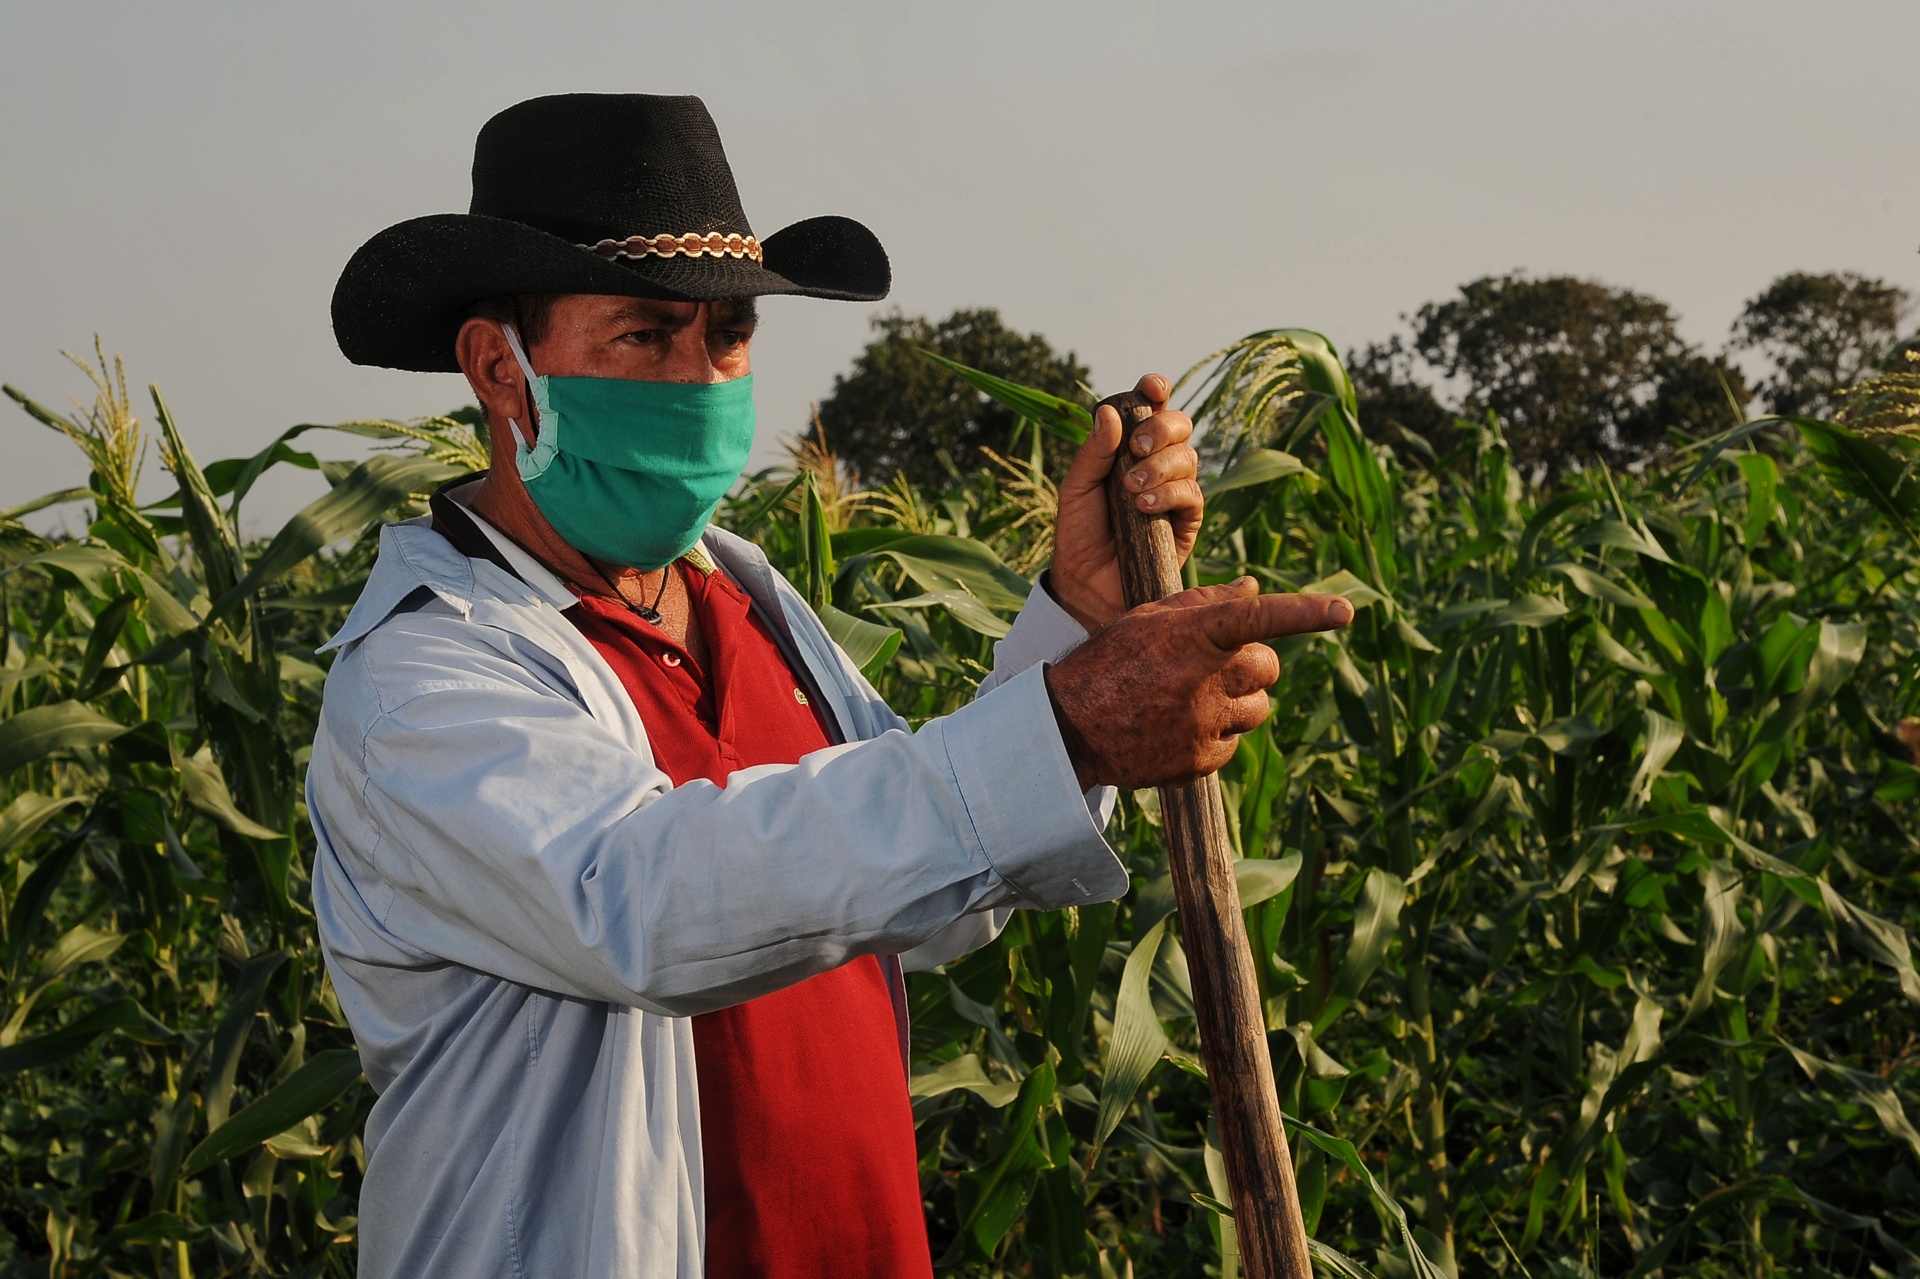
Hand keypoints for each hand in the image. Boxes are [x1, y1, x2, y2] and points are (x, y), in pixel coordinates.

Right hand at [1043, 578, 1352, 789]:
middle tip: (1218, 666)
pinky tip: (1177, 727)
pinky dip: (1216, 735)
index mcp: (1191, 635)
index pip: (1260, 619)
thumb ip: (1205, 604)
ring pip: (1257, 708)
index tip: (1346, 611)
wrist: (1067, 728)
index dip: (1307, 613)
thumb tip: (1255, 589)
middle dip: (1253, 665)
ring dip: (1239, 701)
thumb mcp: (1148, 620)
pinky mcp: (1200, 761)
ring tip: (1192, 700)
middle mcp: (1203, 678)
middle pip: (1267, 668)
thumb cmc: (1108, 663)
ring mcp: (1204, 723)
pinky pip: (1232, 743)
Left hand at [1050, 373, 1201, 630]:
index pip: (1150, 407)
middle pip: (1179, 424)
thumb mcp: (1076, 488)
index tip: (1151, 388)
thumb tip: (1109, 413)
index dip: (1155, 390)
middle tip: (1137, 447)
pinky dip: (1170, 494)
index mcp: (1129, 447)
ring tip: (1132, 488)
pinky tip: (1145, 506)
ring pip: (1188, 457)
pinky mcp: (1187, 521)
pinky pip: (1192, 494)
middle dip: (1162, 427)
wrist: (1086, 584)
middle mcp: (1157, 463)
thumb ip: (1094, 452)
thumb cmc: (1079, 533)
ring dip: (1161, 466)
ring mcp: (1175, 490)